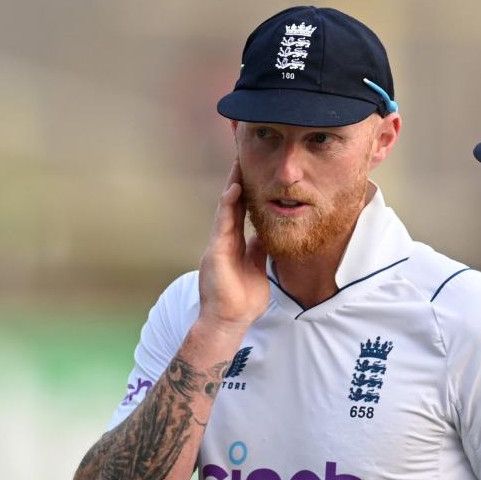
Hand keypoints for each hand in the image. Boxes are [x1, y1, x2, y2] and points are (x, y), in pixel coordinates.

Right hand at [197, 160, 268, 334]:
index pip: (241, 213)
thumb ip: (258, 252)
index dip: (247, 194)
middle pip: (231, 206)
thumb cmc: (243, 300)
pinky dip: (227, 205)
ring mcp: (217, 245)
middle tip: (242, 158)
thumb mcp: (257, 269)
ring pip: (225, 209)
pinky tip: (233, 189)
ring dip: (231, 186)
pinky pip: (221, 223)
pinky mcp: (214, 252)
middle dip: (237, 182)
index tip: (254, 174)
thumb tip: (265, 236)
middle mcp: (224, 241)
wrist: (230, 321)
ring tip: (238, 165)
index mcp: (234, 245)